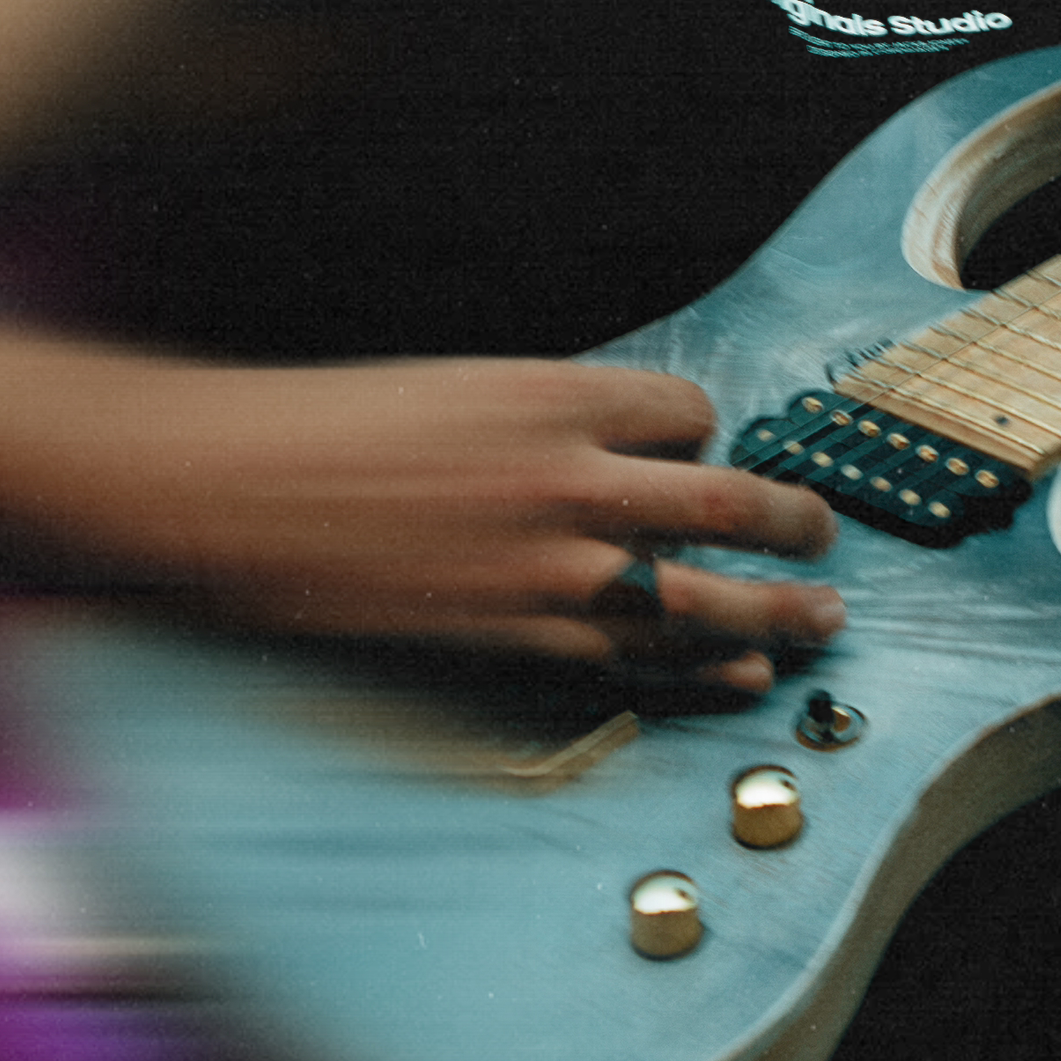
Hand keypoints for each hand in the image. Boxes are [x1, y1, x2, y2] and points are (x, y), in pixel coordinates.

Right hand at [9, 350, 842, 694]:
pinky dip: (704, 669)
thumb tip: (620, 453)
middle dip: (798, 524)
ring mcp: (547, 566)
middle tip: (828, 536)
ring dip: (778, 610)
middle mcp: (569, 476)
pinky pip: (637, 660)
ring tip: (825, 619)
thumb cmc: (330, 428)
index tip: (710, 454)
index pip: (690, 414)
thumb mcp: (457, 387)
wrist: (233, 492)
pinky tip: (744, 674)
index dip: (709, 437)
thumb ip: (547, 419)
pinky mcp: (515, 636)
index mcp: (553, 392)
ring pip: (704, 593)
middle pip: (730, 504)